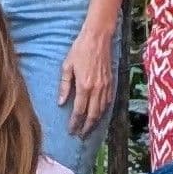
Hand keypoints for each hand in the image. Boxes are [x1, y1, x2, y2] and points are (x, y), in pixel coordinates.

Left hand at [59, 20, 116, 134]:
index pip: (79, 111)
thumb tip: (61, 103)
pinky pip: (108, 101)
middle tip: (81, 136)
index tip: (71, 131)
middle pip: (92, 115)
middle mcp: (97, 89)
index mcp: (84, 86)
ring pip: (102, 110)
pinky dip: (104, 111)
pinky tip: (99, 115)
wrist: (98, 38)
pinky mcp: (111, 82)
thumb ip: (64, 86)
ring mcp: (106, 86)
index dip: (75, 123)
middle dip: (86, 128)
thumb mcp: (67, 66)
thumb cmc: (80, 50)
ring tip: (89, 129)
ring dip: (95, 122)